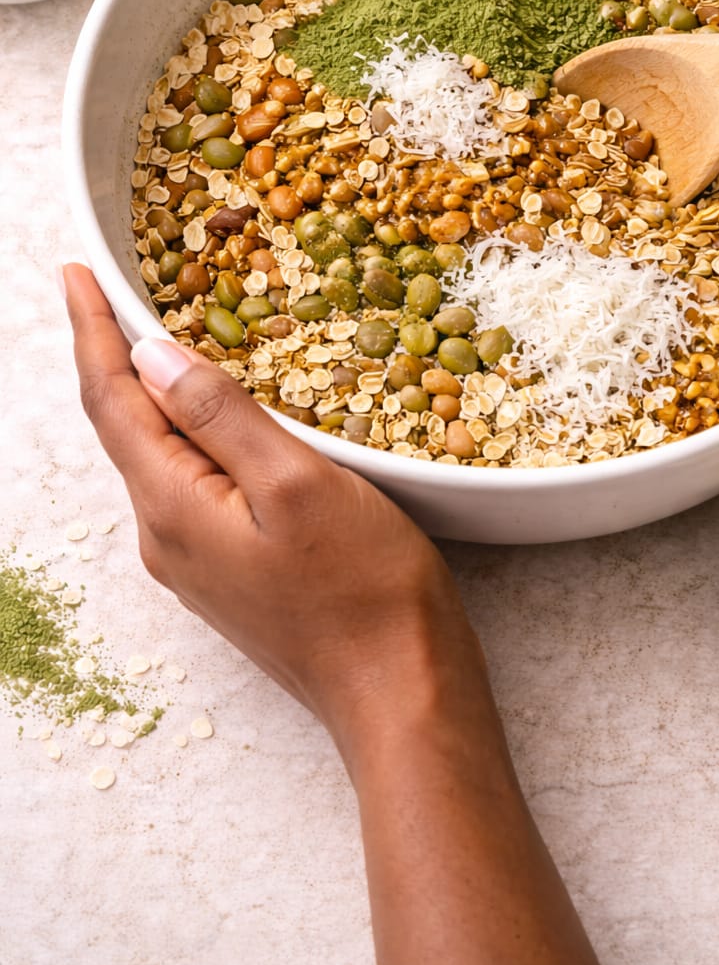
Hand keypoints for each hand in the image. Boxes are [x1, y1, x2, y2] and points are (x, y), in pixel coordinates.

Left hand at [65, 264, 602, 964]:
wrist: (399, 690)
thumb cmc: (363, 587)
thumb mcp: (296, 484)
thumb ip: (222, 417)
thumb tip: (154, 357)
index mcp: (173, 509)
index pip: (112, 402)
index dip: (91, 331)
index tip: (73, 274)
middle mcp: (167, 538)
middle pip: (124, 429)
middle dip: (112, 356)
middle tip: (108, 290)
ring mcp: (197, 561)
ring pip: (158, 458)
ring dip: (150, 394)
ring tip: (154, 335)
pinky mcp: (231, 573)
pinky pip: (190, 485)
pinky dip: (188, 433)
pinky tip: (212, 416)